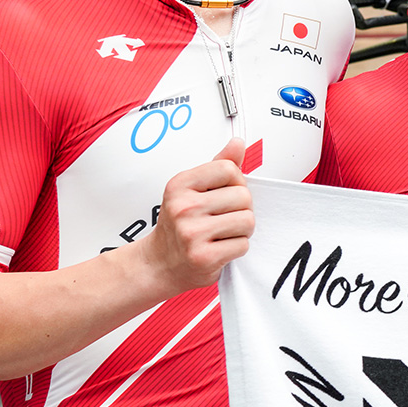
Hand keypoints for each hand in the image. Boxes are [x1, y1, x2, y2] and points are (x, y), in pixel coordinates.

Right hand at [143, 139, 254, 293]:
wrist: (160, 263)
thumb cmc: (179, 225)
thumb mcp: (192, 190)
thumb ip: (218, 165)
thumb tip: (238, 143)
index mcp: (180, 185)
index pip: (228, 169)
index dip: (235, 183)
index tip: (225, 194)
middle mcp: (183, 207)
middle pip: (243, 197)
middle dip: (241, 209)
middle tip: (223, 218)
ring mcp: (192, 233)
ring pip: (247, 221)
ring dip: (241, 230)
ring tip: (222, 233)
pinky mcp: (203, 256)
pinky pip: (242, 245)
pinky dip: (237, 248)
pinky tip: (219, 247)